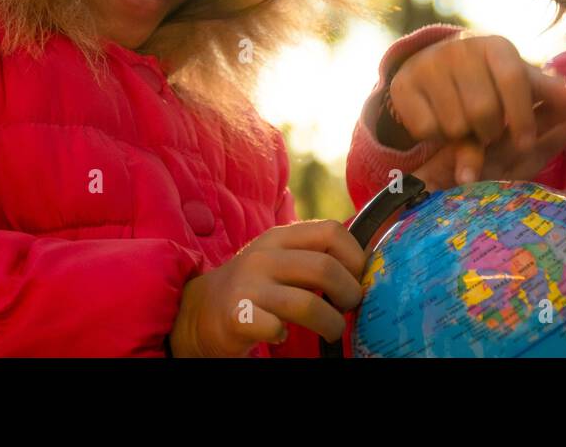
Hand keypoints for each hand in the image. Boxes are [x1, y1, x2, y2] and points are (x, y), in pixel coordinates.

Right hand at [168, 219, 364, 356]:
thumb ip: (313, 255)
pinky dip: (284, 335)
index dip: (355, 255)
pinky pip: (275, 327)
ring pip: (308, 303)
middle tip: (350, 307)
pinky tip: (281, 334)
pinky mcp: (236, 316)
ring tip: (332, 329)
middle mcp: (264, 256)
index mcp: (280, 237)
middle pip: (325, 269)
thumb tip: (366, 265)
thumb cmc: (254, 286)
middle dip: (349, 293)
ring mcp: (249, 286)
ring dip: (331, 322)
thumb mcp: (280, 259)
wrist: (198, 311)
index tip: (359, 277)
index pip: (331, 231)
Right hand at [387, 33, 565, 186]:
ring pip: (455, 124)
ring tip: (467, 128)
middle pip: (484, 110)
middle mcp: (461, 49)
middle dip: (490, 133)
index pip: (515, 82)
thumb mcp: (519, 82)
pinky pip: (426, 129)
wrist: (432, 65)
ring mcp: (429, 65)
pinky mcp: (404, 85)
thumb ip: (549, 94)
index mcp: (496, 47)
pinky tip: (441, 124)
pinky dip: (437, 137)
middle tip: (490, 135)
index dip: (523, 117)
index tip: (526, 142)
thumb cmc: (488, 79)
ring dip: (464, 138)